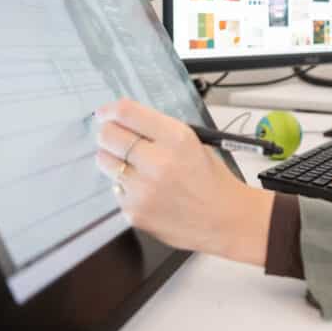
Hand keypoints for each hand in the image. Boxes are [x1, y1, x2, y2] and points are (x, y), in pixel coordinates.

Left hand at [95, 99, 273, 264]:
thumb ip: (160, 132)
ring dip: (113, 159)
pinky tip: (146, 191)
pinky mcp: (134, 211)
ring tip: (132, 166)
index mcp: (176, 138)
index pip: (128, 113)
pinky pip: (116, 189)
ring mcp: (142, 189)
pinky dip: (126, 187)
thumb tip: (125, 123)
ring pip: (105, 161)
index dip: (110, 110)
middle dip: (107, 133)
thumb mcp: (194, 143)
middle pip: (108, 135)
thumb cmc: (212, 180)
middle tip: (113, 137)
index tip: (105, 113)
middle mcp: (157, 161)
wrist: (226, 220)